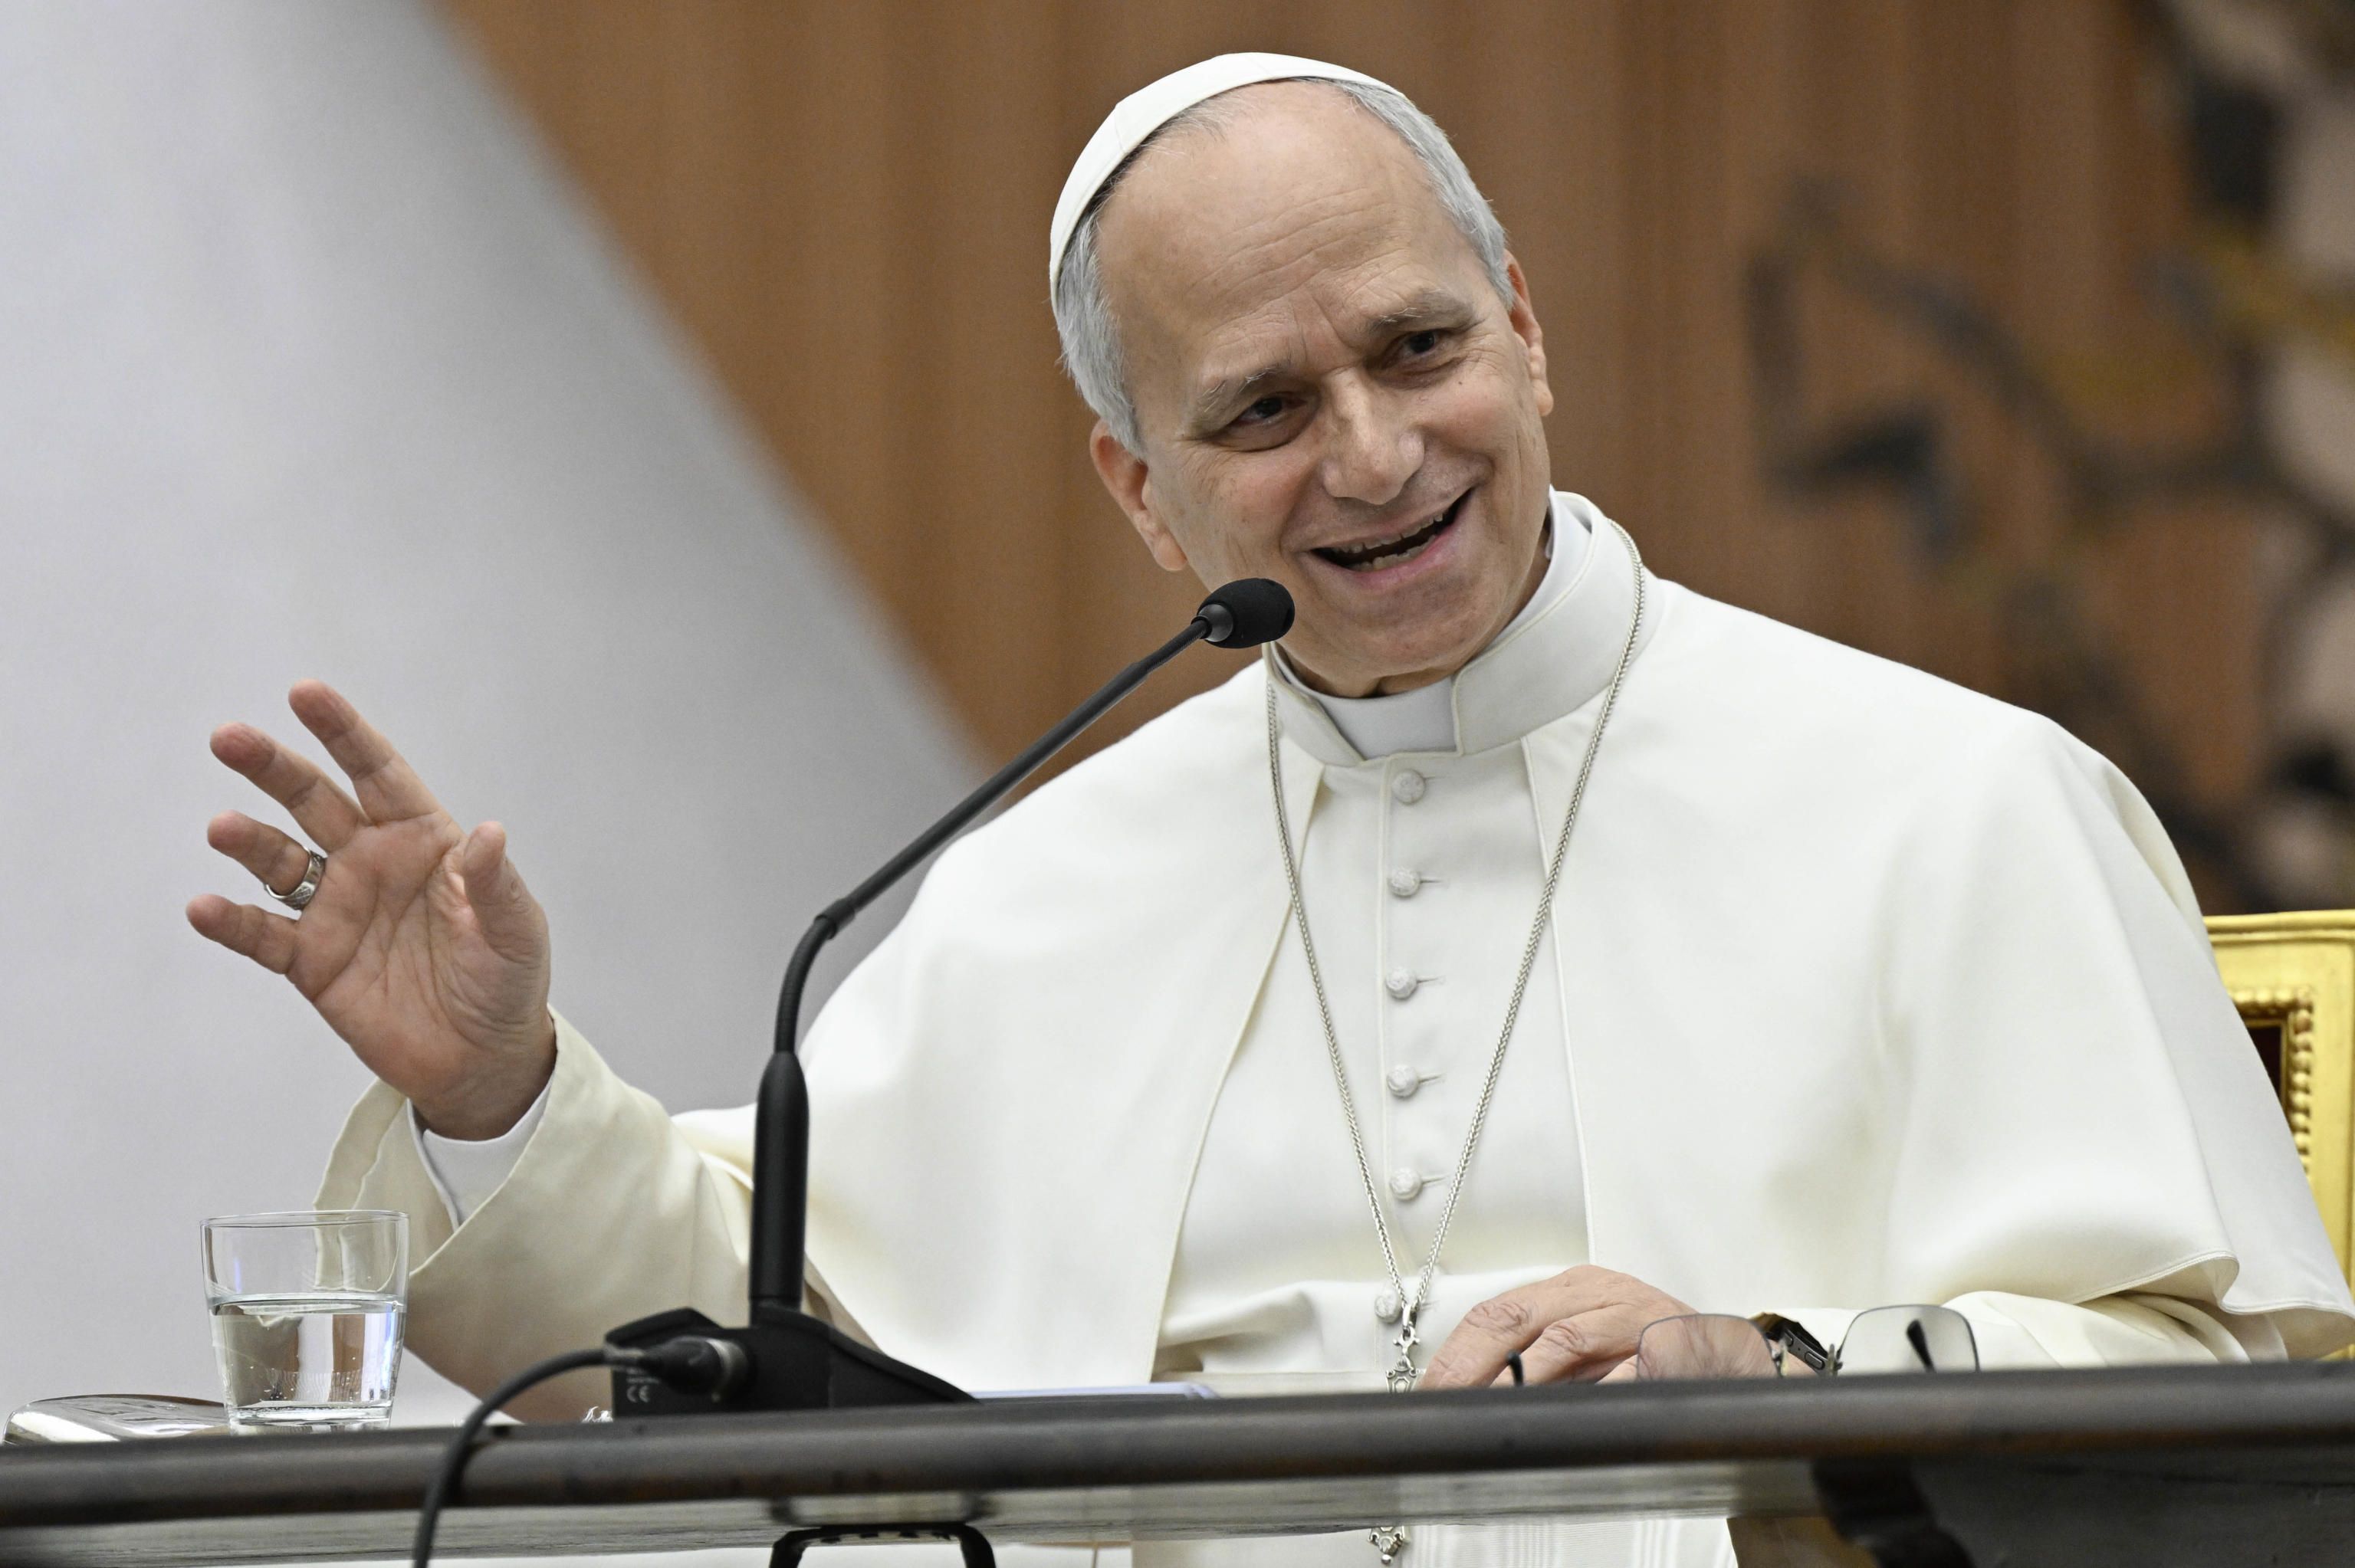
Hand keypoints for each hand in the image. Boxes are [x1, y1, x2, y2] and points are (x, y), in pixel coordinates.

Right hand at [187, 681, 555, 1137]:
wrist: (483, 1059)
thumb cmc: (506, 981)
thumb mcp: (515, 930)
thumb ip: (494, 883)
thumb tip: (488, 833)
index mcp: (422, 838)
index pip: (377, 771)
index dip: (343, 732)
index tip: (305, 693)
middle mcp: (370, 861)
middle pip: (312, 800)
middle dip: (273, 767)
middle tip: (228, 737)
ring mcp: (336, 908)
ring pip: (279, 859)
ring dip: (248, 841)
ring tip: (222, 828)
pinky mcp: (312, 961)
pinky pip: (262, 934)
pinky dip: (231, 922)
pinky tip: (204, 907)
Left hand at [1418, 1266, 1698, 1387]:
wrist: (1734, 1357)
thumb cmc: (1654, 1351)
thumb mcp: (1589, 1347)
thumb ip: (1537, 1362)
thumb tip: (1470, 1396)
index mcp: (1573, 1289)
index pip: (1498, 1311)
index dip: (1458, 1352)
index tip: (1432, 1390)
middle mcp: (1601, 1293)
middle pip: (1519, 1318)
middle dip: (1476, 1364)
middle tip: (1451, 1400)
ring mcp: (1636, 1316)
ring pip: (1567, 1338)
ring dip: (1527, 1377)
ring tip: (1498, 1405)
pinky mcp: (1672, 1346)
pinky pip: (1628, 1368)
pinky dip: (1598, 1388)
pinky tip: (1576, 1410)